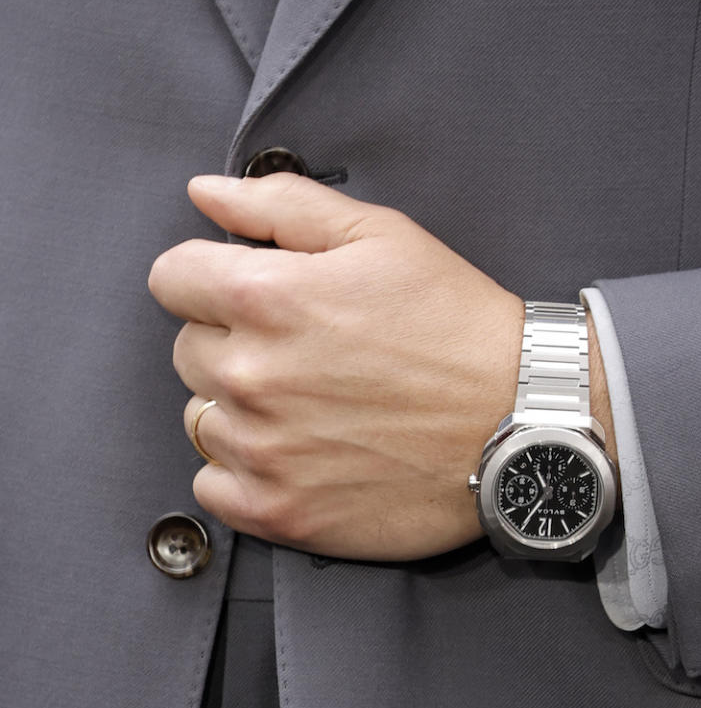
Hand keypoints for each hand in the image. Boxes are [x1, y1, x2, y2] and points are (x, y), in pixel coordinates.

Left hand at [149, 173, 615, 560]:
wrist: (521, 421)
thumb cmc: (458, 326)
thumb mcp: (382, 237)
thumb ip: (282, 205)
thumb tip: (205, 194)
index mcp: (268, 298)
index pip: (172, 278)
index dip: (211, 279)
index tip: (254, 295)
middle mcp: (252, 376)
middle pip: (187, 350)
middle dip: (234, 342)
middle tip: (309, 353)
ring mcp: (264, 451)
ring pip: (202, 418)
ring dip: (241, 409)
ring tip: (315, 406)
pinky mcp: (282, 512)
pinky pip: (214, 484)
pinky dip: (245, 471)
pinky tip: (300, 455)